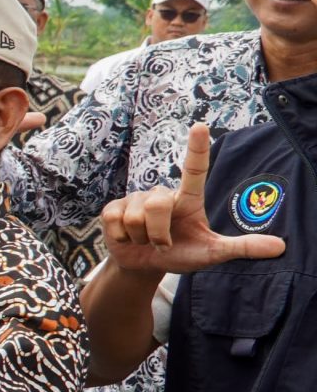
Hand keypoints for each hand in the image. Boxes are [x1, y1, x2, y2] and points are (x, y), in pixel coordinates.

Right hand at [98, 122, 287, 274]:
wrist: (144, 265)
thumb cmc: (182, 254)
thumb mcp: (212, 253)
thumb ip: (241, 248)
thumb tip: (280, 247)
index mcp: (187, 199)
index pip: (195, 170)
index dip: (197, 149)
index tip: (200, 126)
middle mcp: (161, 194)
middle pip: (157, 206)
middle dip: (158, 234)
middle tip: (162, 244)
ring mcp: (135, 199)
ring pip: (136, 217)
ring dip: (141, 238)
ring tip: (144, 241)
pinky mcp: (112, 208)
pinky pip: (116, 221)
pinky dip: (123, 238)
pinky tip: (127, 238)